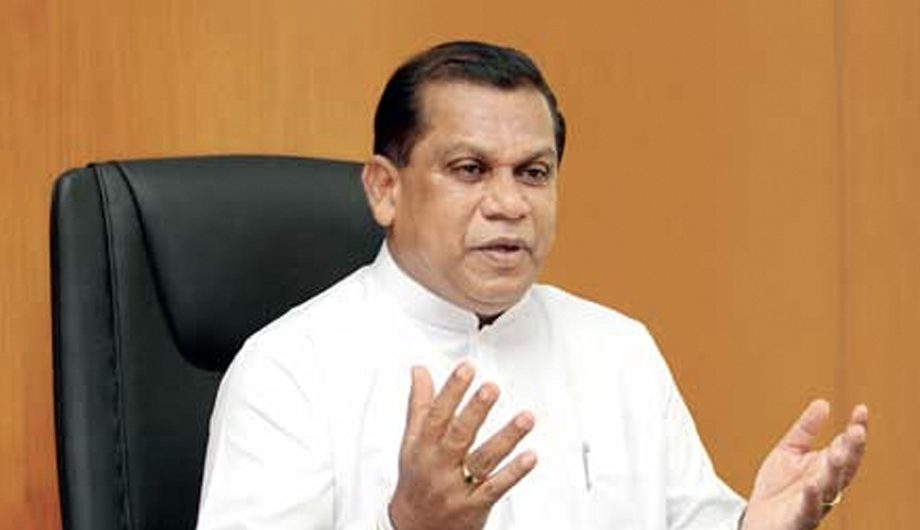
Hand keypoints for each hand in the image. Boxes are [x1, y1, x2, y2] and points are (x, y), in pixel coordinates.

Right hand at [388, 362, 536, 529]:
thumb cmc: (416, 479)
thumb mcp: (411, 442)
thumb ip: (420, 404)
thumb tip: (420, 371)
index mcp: (423, 446)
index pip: (437, 415)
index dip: (451, 391)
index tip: (466, 368)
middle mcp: (439, 465)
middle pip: (459, 435)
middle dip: (476, 411)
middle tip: (492, 388)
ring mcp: (457, 487)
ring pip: (483, 460)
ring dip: (506, 438)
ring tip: (526, 418)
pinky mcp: (474, 506)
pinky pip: (496, 488)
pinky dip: (513, 472)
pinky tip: (530, 457)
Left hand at [741, 400, 868, 529]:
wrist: (758, 518)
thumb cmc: (778, 486)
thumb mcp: (789, 451)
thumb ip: (806, 430)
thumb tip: (823, 402)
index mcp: (827, 468)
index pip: (846, 447)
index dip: (856, 430)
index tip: (861, 409)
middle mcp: (827, 486)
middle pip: (844, 467)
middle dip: (851, 450)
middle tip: (856, 431)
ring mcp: (815, 503)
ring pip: (831, 488)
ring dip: (835, 472)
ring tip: (836, 454)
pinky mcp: (800, 519)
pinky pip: (808, 510)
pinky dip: (812, 499)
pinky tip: (811, 484)